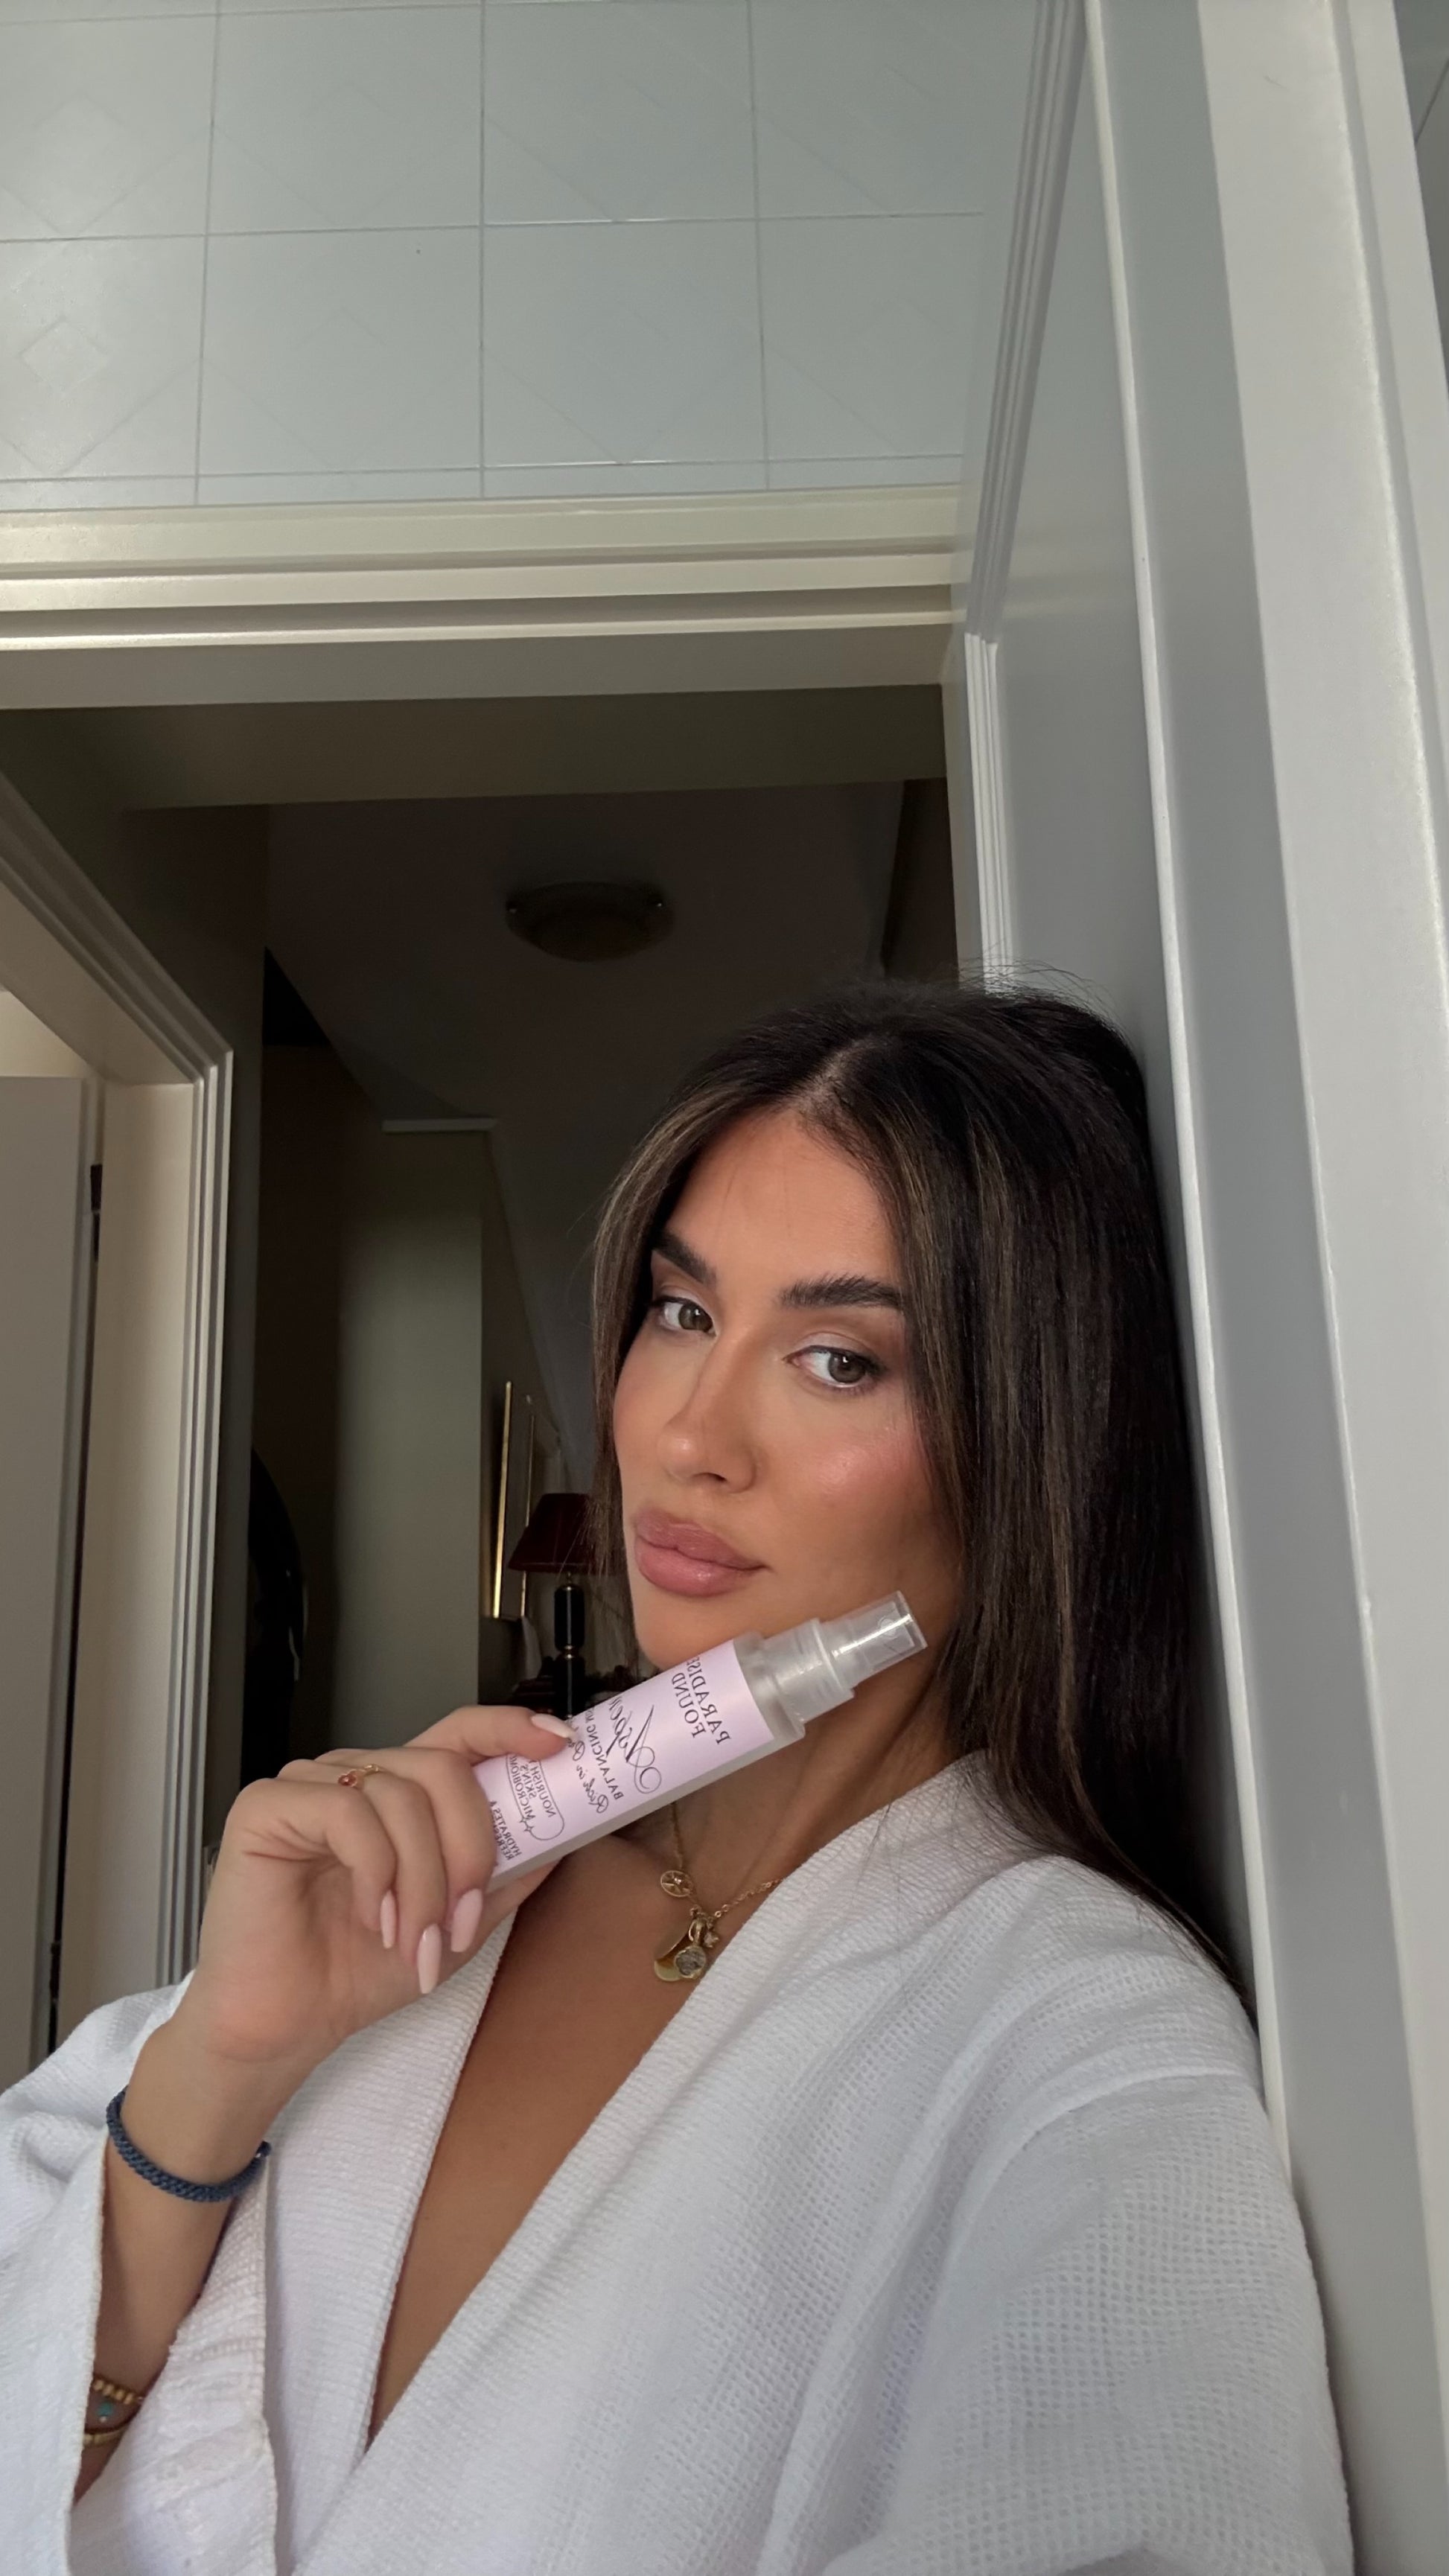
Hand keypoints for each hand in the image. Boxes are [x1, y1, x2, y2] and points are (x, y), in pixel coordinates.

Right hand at [169, 1705, 570, 2101]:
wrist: (285, 2027)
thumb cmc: (357, 1972)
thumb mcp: (456, 1925)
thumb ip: (506, 1877)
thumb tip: (565, 1836)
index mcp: (400, 1794)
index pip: (458, 1735)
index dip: (509, 1728)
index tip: (557, 1745)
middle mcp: (356, 1777)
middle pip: (443, 1768)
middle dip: (470, 1847)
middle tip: (464, 1918)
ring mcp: (310, 1785)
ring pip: (400, 1796)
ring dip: (423, 1880)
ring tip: (413, 1938)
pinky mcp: (267, 1806)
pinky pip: (348, 1813)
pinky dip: (375, 1873)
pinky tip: (373, 1918)